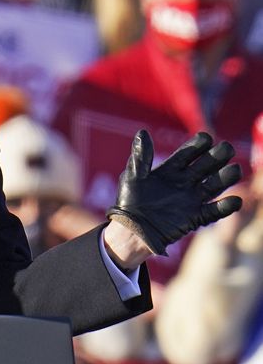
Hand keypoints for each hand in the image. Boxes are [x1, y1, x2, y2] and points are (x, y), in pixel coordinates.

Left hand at [107, 130, 242, 254]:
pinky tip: (233, 200)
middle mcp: (185, 181)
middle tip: (226, 149)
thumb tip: (142, 133)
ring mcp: (192, 198)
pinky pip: (215, 211)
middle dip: (218, 156)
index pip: (189, 153)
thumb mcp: (133, 177)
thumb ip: (141, 157)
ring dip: (226, 177)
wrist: (131, 230)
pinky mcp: (195, 216)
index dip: (198, 144)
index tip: (206, 138)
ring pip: (215, 184)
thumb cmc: (130, 201)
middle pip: (207, 165)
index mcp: (171, 169)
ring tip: (234, 170)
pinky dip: (226, 206)